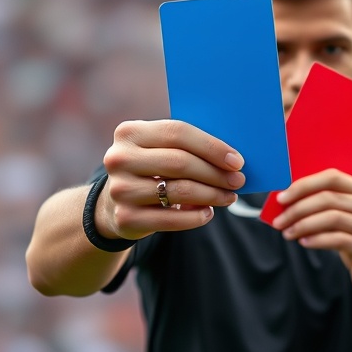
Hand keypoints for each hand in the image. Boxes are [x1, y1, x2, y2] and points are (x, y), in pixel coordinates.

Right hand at [98, 120, 245, 238]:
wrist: (113, 203)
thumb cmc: (150, 169)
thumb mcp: (158, 149)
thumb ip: (187, 147)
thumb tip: (231, 159)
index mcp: (130, 132)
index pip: (177, 132)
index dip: (211, 147)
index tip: (237, 161)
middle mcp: (119, 159)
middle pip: (180, 162)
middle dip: (215, 173)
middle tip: (238, 181)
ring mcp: (120, 189)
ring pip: (179, 190)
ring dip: (211, 195)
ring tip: (228, 197)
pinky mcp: (125, 217)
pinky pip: (171, 219)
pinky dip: (196, 216)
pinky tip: (208, 212)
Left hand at [270, 169, 351, 305]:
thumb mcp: (346, 217)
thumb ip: (326, 205)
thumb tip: (287, 200)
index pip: (333, 178)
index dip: (304, 185)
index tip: (282, 198)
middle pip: (330, 197)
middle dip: (298, 208)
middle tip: (279, 220)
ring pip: (332, 217)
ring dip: (303, 225)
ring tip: (287, 233)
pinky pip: (338, 239)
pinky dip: (316, 240)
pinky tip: (303, 242)